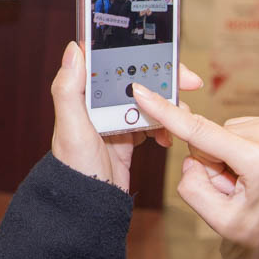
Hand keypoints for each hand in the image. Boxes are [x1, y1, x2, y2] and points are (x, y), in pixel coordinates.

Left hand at [50, 42, 202, 190]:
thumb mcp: (71, 127)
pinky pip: (151, 122)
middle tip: (189, 82)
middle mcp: (99, 103)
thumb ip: (68, 89)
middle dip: (164, 77)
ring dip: (167, 104)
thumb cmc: (74, 168)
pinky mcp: (127, 136)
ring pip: (148, 99)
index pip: (113, 60)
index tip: (166, 54)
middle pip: (136, 77)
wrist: (88, 207)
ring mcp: (115, 119)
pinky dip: (163, 126)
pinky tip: (166, 136)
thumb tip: (74, 50)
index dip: (140, 53)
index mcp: (85, 93)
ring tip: (179, 115)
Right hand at [131, 84, 258, 246]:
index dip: (166, 113)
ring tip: (251, 183)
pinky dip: (242, 152)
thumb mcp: (224, 222)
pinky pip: (240, 130)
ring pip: (224, 134)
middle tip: (236, 189)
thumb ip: (194, 190)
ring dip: (229, 159)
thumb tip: (191, 161)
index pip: (200, 132)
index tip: (142, 92)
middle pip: (210, 137)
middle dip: (213, 163)